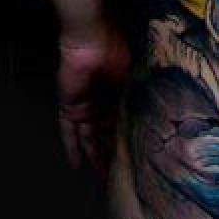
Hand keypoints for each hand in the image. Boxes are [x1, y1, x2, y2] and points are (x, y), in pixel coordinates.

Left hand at [57, 21, 129, 180]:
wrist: (92, 40)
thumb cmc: (115, 51)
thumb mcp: (132, 77)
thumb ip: (135, 97)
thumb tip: (149, 118)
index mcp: (118, 95)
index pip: (121, 124)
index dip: (127, 142)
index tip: (136, 160)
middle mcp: (101, 103)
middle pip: (104, 136)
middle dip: (111, 156)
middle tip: (118, 178)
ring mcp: (84, 106)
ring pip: (88, 138)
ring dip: (93, 157)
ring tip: (101, 179)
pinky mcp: (69, 108)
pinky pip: (68, 132)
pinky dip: (71, 148)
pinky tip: (75, 165)